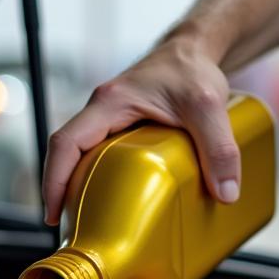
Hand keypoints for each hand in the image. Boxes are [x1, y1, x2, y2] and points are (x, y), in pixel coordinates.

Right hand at [41, 38, 240, 224]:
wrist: (194, 52)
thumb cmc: (192, 68)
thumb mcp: (209, 106)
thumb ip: (220, 148)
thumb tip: (225, 193)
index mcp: (110, 103)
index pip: (66, 142)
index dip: (54, 179)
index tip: (53, 212)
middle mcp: (102, 111)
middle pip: (68, 154)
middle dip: (63, 191)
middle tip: (75, 226)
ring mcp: (110, 120)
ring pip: (84, 157)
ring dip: (82, 187)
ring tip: (93, 220)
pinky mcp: (123, 129)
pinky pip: (103, 155)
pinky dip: (103, 179)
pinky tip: (118, 201)